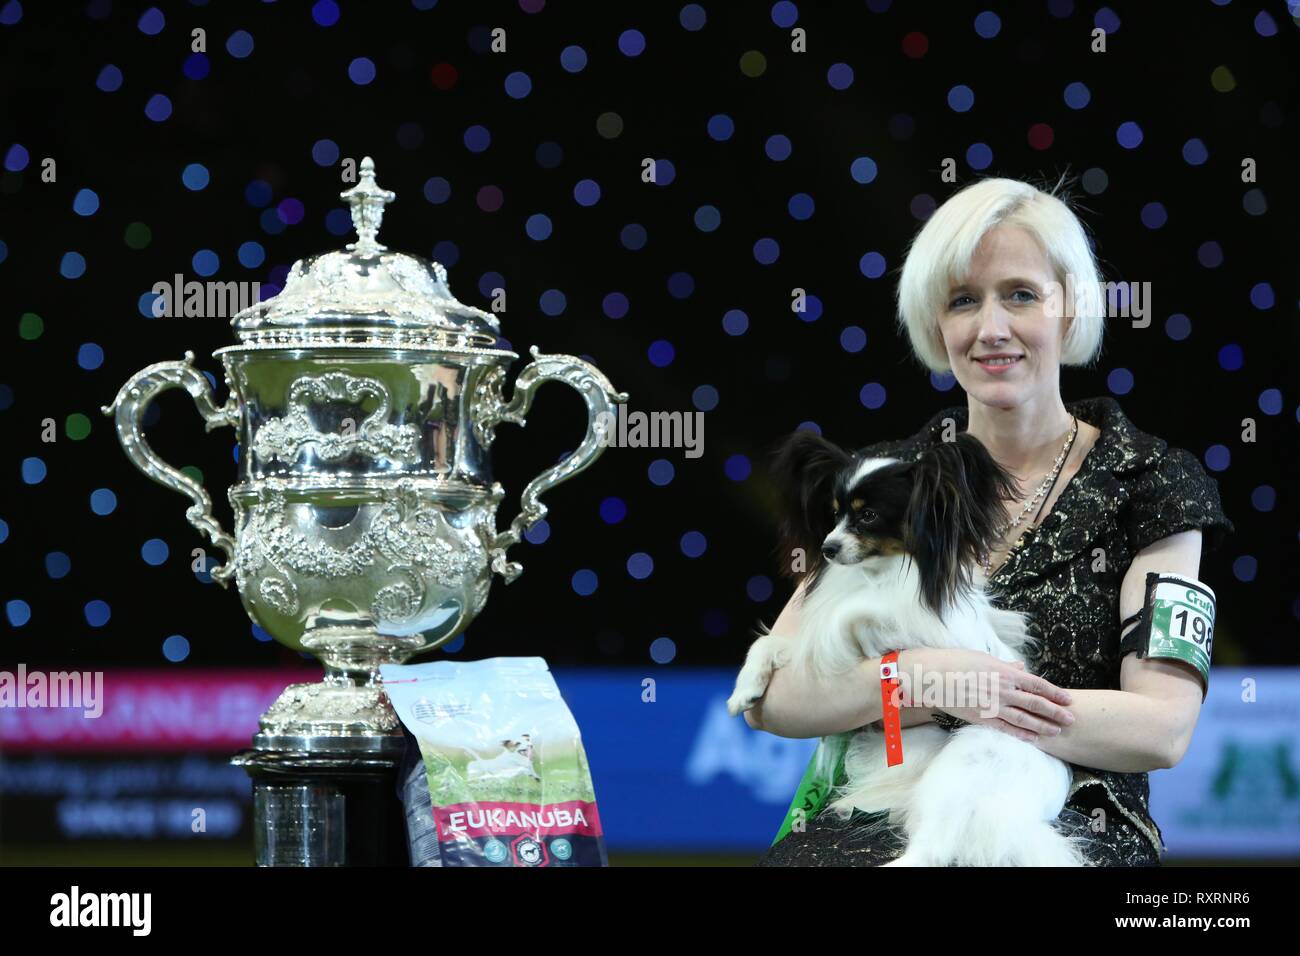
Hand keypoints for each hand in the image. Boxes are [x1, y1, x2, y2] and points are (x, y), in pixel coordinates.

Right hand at [898, 648, 1074, 742]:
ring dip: (1043, 726)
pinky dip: (1022, 734)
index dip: (1055, 693)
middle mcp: (1002, 690)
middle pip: (1036, 703)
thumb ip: (1005, 665)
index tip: (1068, 699)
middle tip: (1072, 719)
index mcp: (1004, 672)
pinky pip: (1006, 728)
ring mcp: (992, 705)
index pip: (1037, 684)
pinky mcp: (981, 717)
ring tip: (1057, 731)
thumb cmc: (955, 661)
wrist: (930, 675)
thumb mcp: (982, 657)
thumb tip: (1021, 667)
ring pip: (1024, 718)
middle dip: (1056, 712)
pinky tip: (1034, 739)